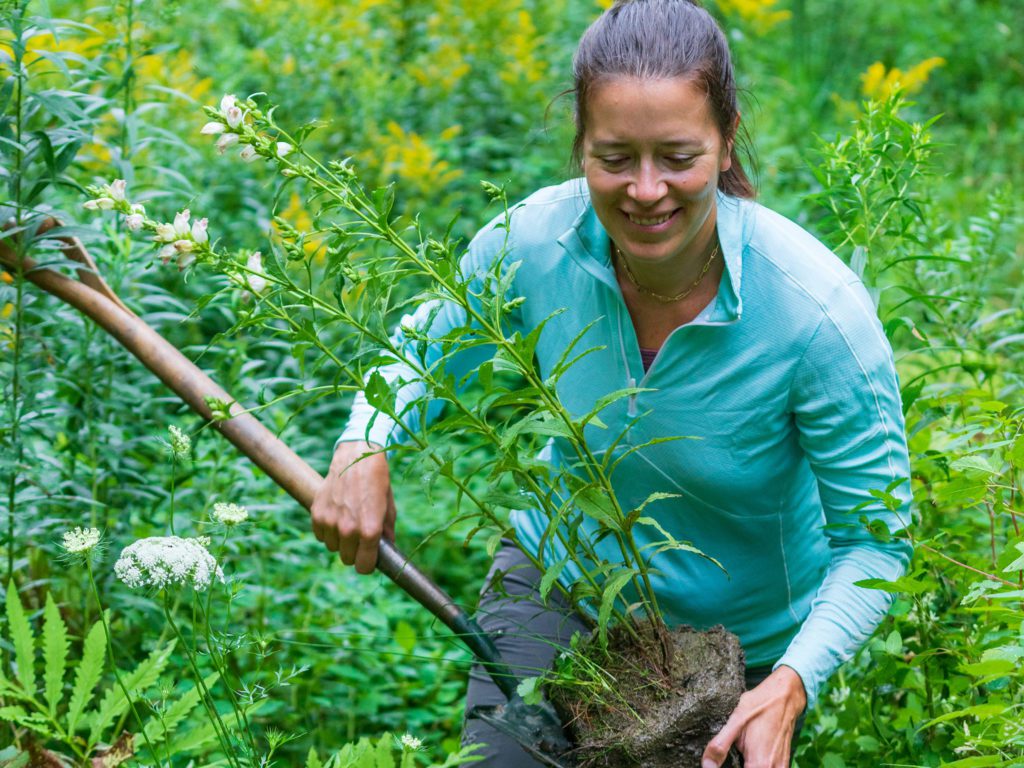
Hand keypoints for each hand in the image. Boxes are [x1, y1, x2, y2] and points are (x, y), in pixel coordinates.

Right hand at [310, 440, 395, 573]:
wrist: (357, 457)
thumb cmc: (377, 482)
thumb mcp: (389, 507)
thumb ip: (387, 532)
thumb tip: (387, 550)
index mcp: (369, 530)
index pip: (364, 567)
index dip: (368, 564)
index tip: (369, 558)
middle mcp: (348, 529)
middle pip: (347, 560)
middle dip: (355, 552)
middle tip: (360, 538)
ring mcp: (330, 522)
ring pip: (333, 548)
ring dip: (340, 540)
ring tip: (348, 522)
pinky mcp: (317, 513)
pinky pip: (321, 535)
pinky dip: (327, 530)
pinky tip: (337, 515)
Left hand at [702, 665, 806, 767]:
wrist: (785, 696)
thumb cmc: (760, 706)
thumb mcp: (736, 721)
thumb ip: (720, 745)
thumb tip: (706, 765)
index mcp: (759, 764)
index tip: (718, 764)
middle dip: (736, 765)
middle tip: (729, 753)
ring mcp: (780, 767)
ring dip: (744, 764)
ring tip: (738, 753)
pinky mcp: (783, 763)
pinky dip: (755, 765)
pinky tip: (748, 754)